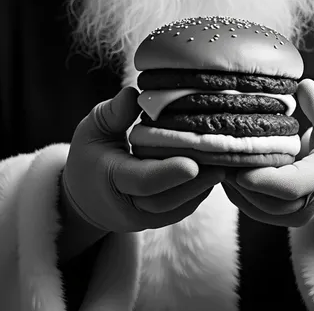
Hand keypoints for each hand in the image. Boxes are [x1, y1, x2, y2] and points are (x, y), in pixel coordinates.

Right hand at [62, 87, 225, 233]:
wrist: (86, 194)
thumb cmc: (92, 153)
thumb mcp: (94, 127)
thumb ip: (113, 113)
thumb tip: (135, 94)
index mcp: (110, 180)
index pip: (142, 181)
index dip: (169, 172)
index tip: (194, 162)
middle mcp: (127, 205)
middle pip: (165, 199)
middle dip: (196, 182)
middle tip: (223, 159)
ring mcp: (143, 217)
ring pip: (177, 207)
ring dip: (203, 186)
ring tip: (226, 161)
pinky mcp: (158, 218)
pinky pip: (181, 208)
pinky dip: (200, 190)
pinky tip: (216, 168)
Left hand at [222, 79, 313, 226]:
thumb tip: (305, 86)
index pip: (288, 185)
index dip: (260, 177)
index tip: (237, 164)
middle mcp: (304, 206)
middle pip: (262, 198)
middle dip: (236, 175)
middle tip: (211, 149)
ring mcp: (289, 216)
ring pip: (251, 205)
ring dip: (230, 182)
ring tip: (211, 153)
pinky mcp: (276, 216)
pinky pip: (248, 205)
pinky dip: (233, 187)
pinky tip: (220, 162)